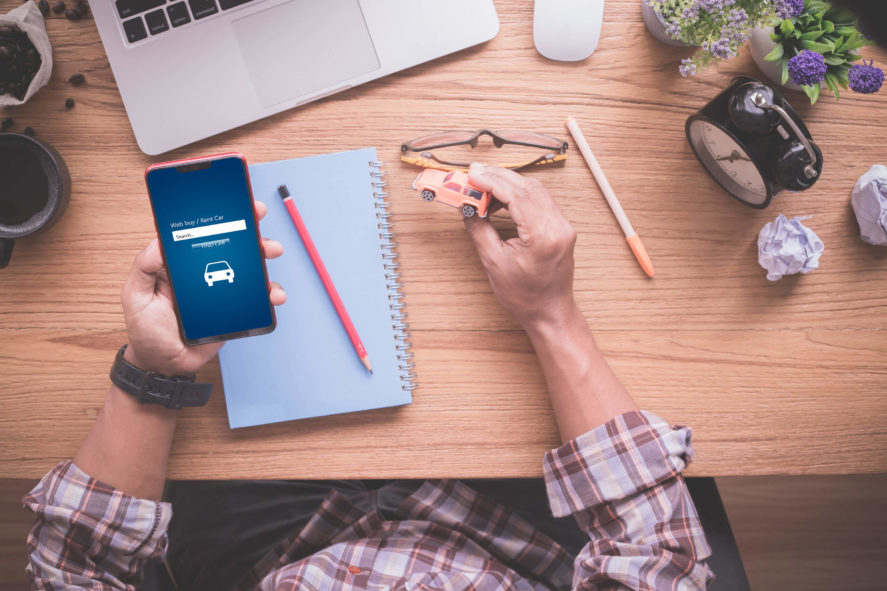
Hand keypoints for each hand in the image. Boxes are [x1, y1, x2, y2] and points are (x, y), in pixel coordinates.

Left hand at [121, 201, 285, 375]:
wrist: (164, 364)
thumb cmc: (147, 330)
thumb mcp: (135, 296)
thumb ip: (144, 267)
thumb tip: (159, 242)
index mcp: (179, 263)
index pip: (199, 231)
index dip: (216, 214)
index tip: (230, 200)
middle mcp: (204, 270)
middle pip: (230, 243)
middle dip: (248, 227)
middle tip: (258, 219)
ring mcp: (222, 288)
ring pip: (248, 266)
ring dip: (263, 255)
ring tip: (270, 252)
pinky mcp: (236, 307)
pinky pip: (256, 297)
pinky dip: (269, 292)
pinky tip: (272, 292)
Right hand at [464, 164, 577, 329]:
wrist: (549, 311)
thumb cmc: (525, 296)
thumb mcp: (494, 262)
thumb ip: (479, 229)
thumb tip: (467, 206)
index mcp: (543, 236)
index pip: (517, 194)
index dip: (492, 180)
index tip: (473, 174)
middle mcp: (558, 226)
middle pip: (527, 186)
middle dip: (498, 177)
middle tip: (473, 175)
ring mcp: (563, 225)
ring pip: (535, 189)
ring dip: (508, 183)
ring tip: (484, 187)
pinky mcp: (561, 226)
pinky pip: (540, 199)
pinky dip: (519, 193)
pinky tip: (501, 198)